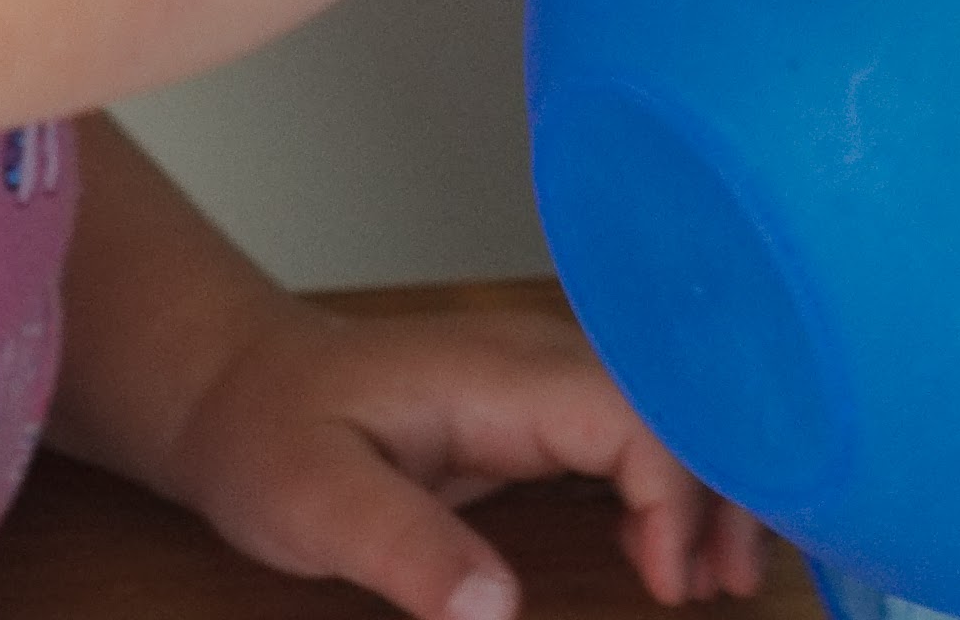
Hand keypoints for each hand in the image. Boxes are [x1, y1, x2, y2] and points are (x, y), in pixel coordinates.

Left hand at [158, 294, 769, 615]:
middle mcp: (540, 364)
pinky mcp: (532, 412)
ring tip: (723, 578)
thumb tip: (497, 611)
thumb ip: (405, 550)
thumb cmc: (266, 436)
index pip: (635, 416)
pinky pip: (628, 438)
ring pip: (663, 420)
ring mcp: (541, 383)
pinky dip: (664, 491)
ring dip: (706, 492)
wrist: (230, 389)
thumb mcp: (313, 505)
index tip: (667, 585)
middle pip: (674, 410)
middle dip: (724, 492)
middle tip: (729, 588)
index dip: (674, 497)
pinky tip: (665, 553)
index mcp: (503, 374)